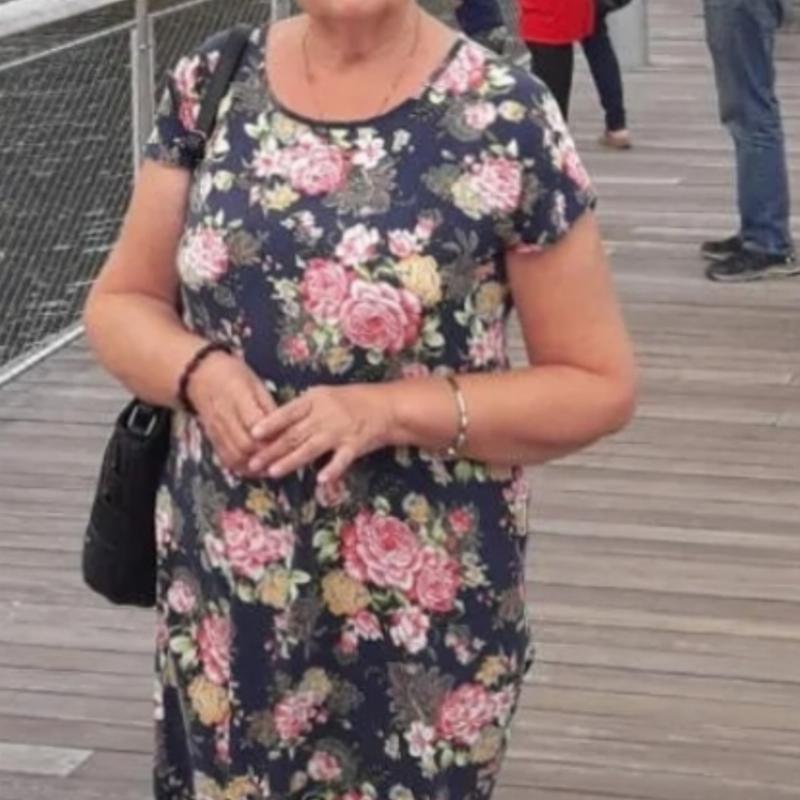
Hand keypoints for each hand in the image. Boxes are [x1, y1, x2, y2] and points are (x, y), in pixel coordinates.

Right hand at [187, 350, 275, 474]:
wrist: (200, 375)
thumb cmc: (234, 375)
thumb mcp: (255, 383)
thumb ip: (268, 406)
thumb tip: (285, 427)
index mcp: (237, 397)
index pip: (256, 424)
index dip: (273, 437)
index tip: (288, 441)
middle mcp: (224, 416)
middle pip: (246, 445)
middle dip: (266, 455)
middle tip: (283, 457)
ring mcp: (216, 430)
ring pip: (235, 456)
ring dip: (255, 466)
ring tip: (272, 467)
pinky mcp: (212, 439)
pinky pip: (226, 459)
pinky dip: (243, 468)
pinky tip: (256, 469)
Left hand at [248, 384, 395, 483]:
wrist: (386, 406)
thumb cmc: (351, 400)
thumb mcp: (324, 395)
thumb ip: (302, 408)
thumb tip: (273, 421)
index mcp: (315, 400)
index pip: (288, 412)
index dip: (270, 423)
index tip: (252, 433)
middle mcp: (325, 415)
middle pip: (294, 434)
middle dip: (272, 449)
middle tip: (253, 462)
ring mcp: (340, 430)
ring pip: (311, 448)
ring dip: (291, 460)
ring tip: (273, 471)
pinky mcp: (355, 444)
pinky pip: (342, 459)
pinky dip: (333, 469)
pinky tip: (321, 480)